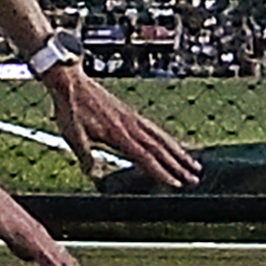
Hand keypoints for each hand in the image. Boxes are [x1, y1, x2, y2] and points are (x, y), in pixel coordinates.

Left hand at [45, 68, 204, 187]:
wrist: (71, 81)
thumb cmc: (70, 109)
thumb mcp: (72, 135)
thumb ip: (85, 155)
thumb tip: (94, 174)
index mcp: (117, 134)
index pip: (144, 157)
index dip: (161, 172)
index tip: (176, 184)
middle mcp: (130, 125)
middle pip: (159, 149)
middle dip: (178, 166)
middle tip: (195, 180)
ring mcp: (132, 118)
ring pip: (161, 137)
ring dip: (179, 152)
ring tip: (195, 164)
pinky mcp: (130, 112)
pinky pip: (154, 128)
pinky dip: (168, 138)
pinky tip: (173, 145)